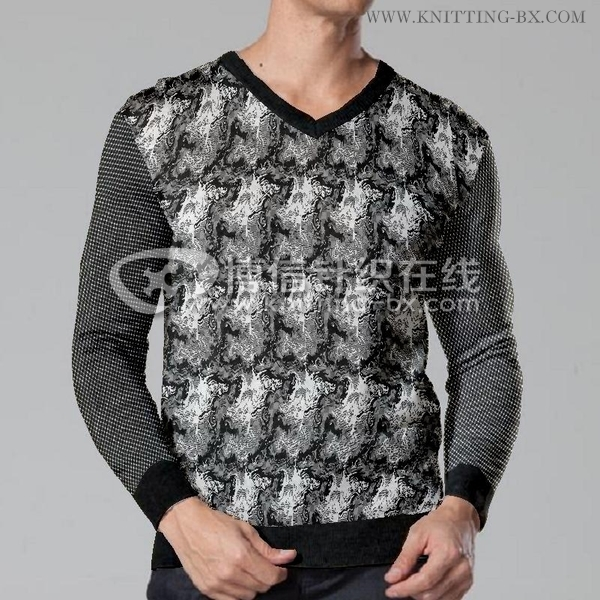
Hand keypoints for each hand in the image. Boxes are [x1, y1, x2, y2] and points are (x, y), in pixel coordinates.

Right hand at [158, 497, 296, 599]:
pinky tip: (236, 578)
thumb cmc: (216, 524)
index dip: (280, 574)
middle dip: (266, 578)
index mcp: (241, 556)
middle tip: (263, 566)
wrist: (187, 526)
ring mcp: (217, 584)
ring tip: (247, 570)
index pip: (270, 577)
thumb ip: (268, 549)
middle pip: (260, 588)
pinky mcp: (207, 590)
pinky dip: (238, 592)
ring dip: (252, 586)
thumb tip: (290, 556)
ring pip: (247, 597)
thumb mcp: (246, 530)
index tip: (281, 568)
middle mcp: (229, 574)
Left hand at [384, 496, 479, 598]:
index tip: (391, 590)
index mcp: (448, 554)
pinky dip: (434, 595)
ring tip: (411, 581)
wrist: (459, 519)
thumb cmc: (440, 523)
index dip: (405, 588)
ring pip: (439, 599)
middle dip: (411, 591)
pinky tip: (425, 584)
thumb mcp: (417, 534)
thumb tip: (393, 577)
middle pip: (431, 594)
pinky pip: (448, 598)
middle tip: (398, 582)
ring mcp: (466, 578)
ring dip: (421, 594)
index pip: (424, 581)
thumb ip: (404, 558)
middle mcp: (460, 569)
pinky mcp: (467, 583)